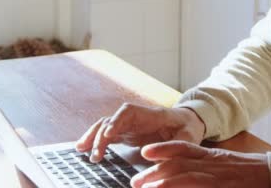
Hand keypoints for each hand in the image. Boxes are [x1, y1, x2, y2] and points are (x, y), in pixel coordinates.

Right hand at [76, 103, 205, 162]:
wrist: (189, 121)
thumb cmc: (189, 128)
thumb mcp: (187, 138)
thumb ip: (173, 147)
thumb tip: (153, 159)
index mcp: (153, 114)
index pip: (129, 112)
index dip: (117, 121)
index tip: (108, 134)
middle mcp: (138, 117)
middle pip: (113, 119)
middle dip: (100, 134)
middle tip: (94, 153)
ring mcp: (131, 124)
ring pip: (106, 125)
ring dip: (93, 136)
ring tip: (82, 150)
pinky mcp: (127, 133)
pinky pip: (108, 134)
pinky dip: (96, 141)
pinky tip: (86, 150)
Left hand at [130, 141, 270, 187]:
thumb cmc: (256, 174)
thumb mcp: (230, 169)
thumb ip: (212, 170)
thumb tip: (190, 176)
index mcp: (215, 156)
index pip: (185, 147)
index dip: (164, 148)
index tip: (146, 151)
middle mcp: (214, 163)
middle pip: (178, 162)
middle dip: (154, 171)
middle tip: (135, 181)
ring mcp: (218, 175)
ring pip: (184, 174)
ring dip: (160, 180)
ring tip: (143, 187)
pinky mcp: (223, 186)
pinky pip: (197, 184)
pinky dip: (179, 187)